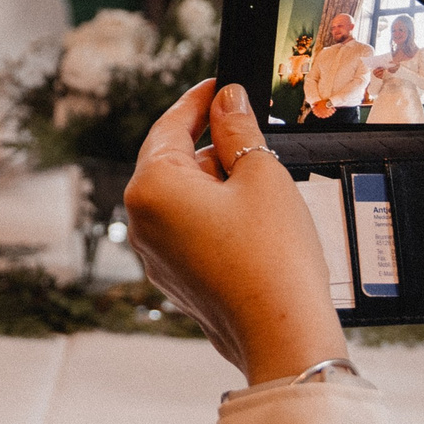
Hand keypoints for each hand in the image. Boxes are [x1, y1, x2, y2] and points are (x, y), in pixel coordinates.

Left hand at [123, 81, 347, 383]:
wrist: (283, 337)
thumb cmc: (273, 258)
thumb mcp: (262, 175)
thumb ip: (238, 129)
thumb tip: (227, 102)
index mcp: (151, 188)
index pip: (170, 126)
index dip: (199, 101)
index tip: (220, 85)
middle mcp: (140, 221)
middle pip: (174, 162)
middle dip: (213, 147)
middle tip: (255, 136)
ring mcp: (154, 255)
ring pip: (183, 198)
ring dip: (217, 184)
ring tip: (264, 189)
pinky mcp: (174, 280)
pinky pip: (189, 231)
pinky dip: (216, 217)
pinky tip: (254, 223)